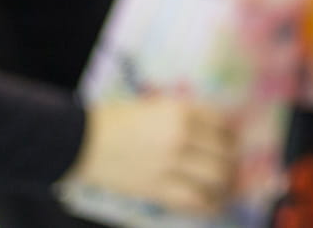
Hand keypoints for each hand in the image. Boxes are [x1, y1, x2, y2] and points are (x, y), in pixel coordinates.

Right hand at [65, 97, 236, 215]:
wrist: (80, 141)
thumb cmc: (115, 120)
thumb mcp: (155, 107)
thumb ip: (184, 116)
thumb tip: (213, 130)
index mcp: (181, 112)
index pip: (223, 125)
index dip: (231, 136)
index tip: (232, 143)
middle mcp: (181, 136)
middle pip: (224, 153)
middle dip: (232, 161)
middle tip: (232, 167)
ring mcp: (170, 164)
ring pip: (216, 177)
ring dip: (226, 184)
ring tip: (226, 187)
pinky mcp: (156, 189)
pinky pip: (194, 200)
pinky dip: (209, 204)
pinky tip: (214, 204)